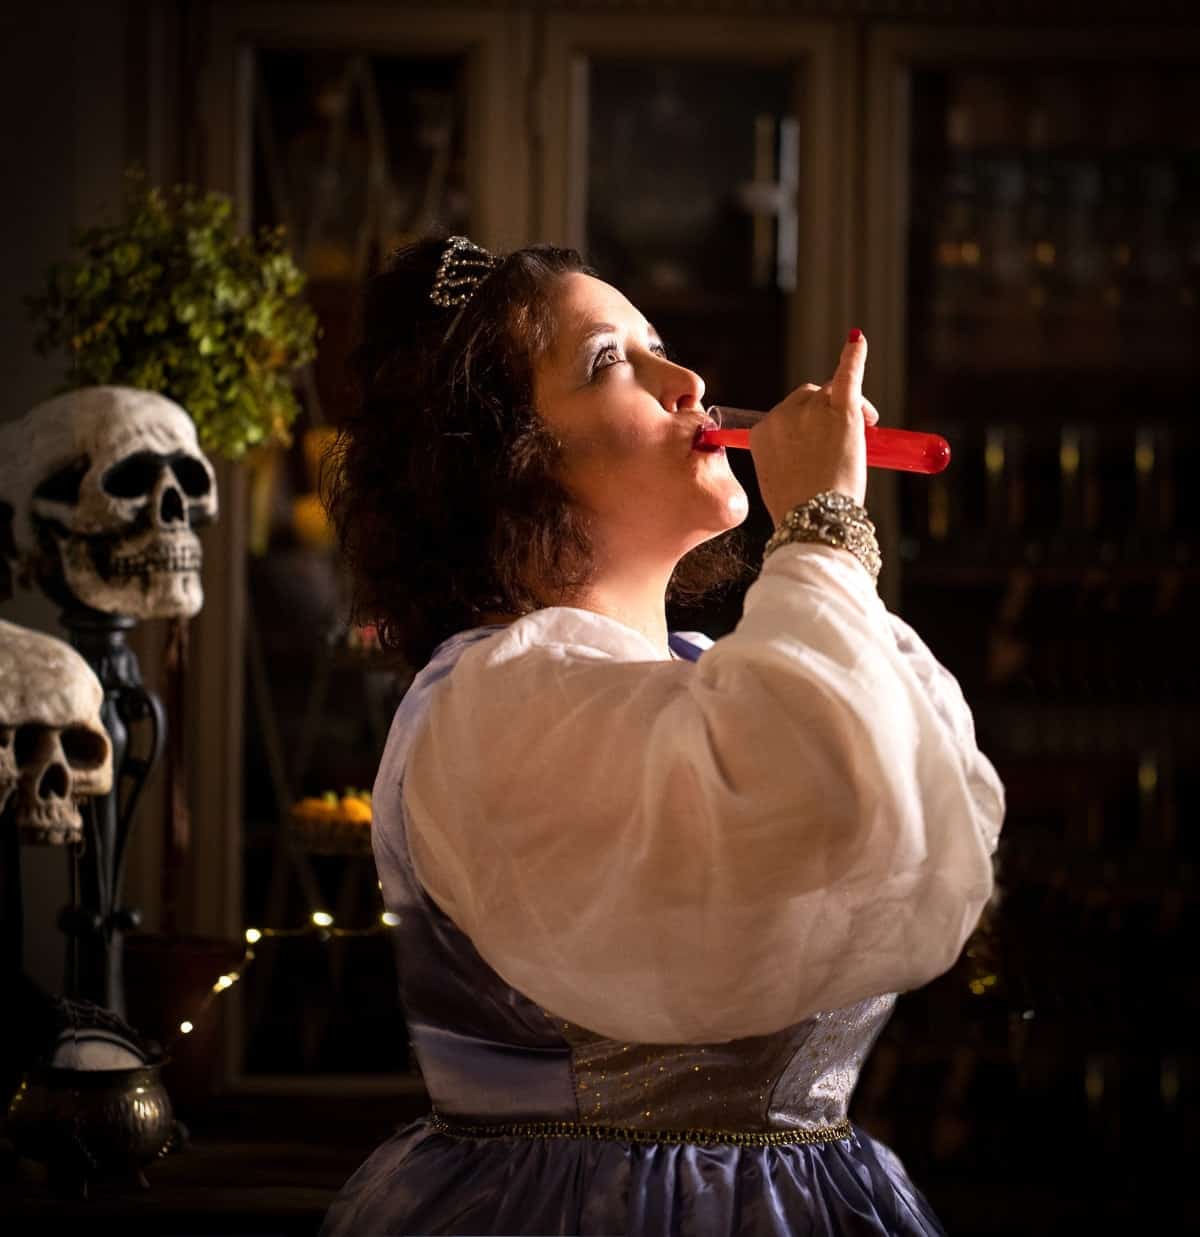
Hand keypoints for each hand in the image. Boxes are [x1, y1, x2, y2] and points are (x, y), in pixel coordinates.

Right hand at [749, 331, 875, 522]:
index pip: (784, 416)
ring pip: (828, 392)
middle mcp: (781, 416)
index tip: (818, 445)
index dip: (805, 426)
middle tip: (852, 435)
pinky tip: (858, 341)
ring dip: (847, 404)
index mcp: (761, 434)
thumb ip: (787, 459)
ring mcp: (810, 412)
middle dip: (825, 411)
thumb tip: (807, 455)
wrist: (814, 520)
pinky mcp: (840, 411)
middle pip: (806, 397)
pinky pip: (846, 375)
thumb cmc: (799, 509)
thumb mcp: (778, 482)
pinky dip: (853, 357)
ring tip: (867, 425)